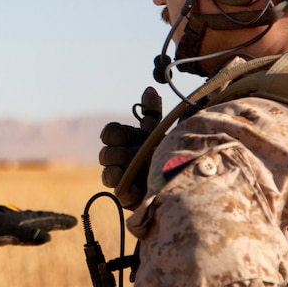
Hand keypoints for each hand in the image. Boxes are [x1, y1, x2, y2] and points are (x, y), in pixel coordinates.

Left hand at [0, 198, 77, 246]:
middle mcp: (20, 218)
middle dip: (56, 219)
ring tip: (52, 221)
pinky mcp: (2, 222)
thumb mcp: (10, 235)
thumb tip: (48, 237)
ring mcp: (11, 219)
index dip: (61, 222)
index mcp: (25, 221)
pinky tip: (26, 225)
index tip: (74, 221)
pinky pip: (22, 221)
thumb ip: (28, 236)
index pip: (48, 221)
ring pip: (33, 218)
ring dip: (45, 220)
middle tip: (69, 220)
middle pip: (43, 218)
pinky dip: (30, 222)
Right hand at [99, 87, 161, 208]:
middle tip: (128, 155)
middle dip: (114, 154)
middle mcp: (122, 159)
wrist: (183, 179)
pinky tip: (138, 187)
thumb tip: (149, 88)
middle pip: (104, 155)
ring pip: (107, 175)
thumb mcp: (161, 132)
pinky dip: (127, 189)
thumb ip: (152, 112)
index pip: (109, 133)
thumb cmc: (168, 153)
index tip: (125, 136)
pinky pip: (119, 194)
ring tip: (130, 170)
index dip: (113, 134)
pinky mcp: (128, 197)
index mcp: (128, 141)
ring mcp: (123, 178)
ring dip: (115, 171)